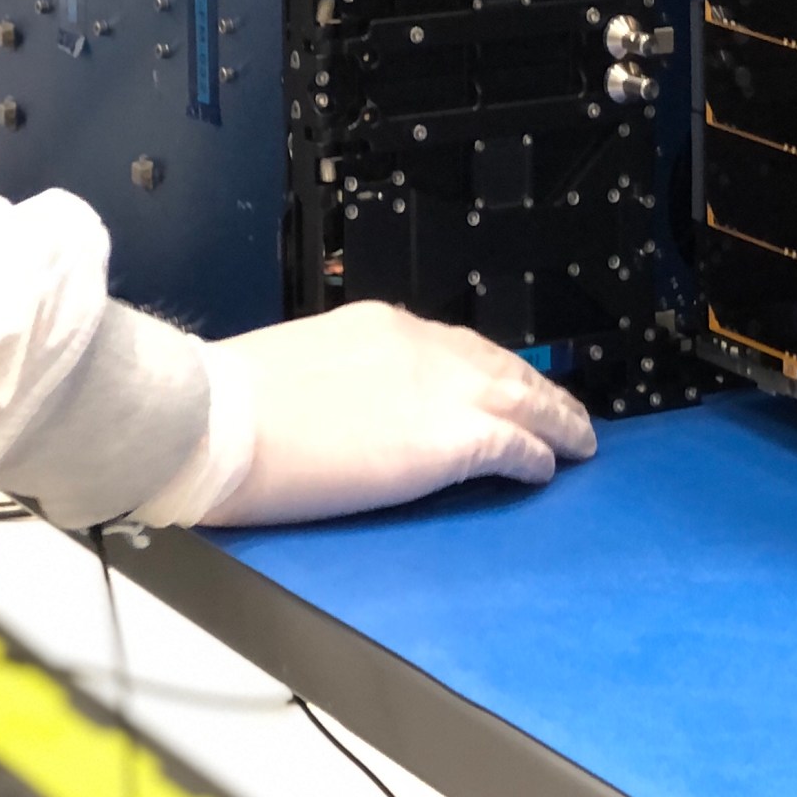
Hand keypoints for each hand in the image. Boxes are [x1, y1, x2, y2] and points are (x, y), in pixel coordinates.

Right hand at [198, 302, 595, 526]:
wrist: (218, 419)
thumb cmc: (230, 402)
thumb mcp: (299, 366)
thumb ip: (341, 377)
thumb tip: (348, 402)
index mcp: (383, 326)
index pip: (458, 346)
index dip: (490, 368)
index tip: (506, 381)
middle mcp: (424, 349)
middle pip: (504, 368)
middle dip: (539, 391)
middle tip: (564, 411)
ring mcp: (443, 393)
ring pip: (525, 401)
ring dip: (556, 421)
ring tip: (577, 440)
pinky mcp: (450, 442)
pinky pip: (514, 447)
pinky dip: (536, 456)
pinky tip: (547, 469)